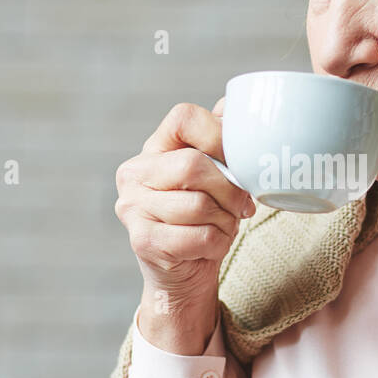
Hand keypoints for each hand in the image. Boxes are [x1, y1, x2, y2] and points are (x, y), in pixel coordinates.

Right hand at [115, 97, 255, 353]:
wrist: (183, 274)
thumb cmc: (204, 218)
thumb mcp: (214, 176)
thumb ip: (222, 140)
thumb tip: (239, 104)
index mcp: (153, 149)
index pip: (184, 117)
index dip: (219, 134)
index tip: (239, 160)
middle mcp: (133, 173)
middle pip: (193, 165)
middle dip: (230, 189)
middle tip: (244, 205)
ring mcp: (132, 208)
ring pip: (198, 205)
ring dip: (225, 220)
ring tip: (225, 225)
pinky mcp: (142, 241)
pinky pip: (198, 236)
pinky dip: (218, 242)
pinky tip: (213, 244)